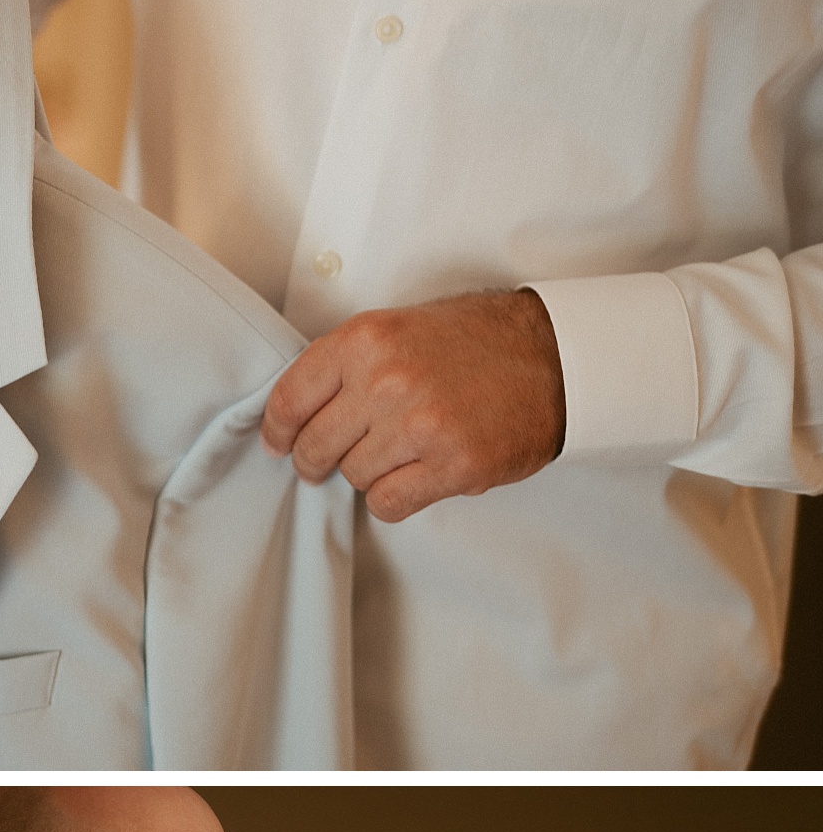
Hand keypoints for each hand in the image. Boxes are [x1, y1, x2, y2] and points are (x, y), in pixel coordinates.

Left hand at [261, 289, 565, 522]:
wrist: (554, 356)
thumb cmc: (478, 340)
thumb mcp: (402, 328)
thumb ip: (350, 364)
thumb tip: (300, 411)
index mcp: (366, 340)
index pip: (291, 398)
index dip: (277, 430)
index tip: (278, 443)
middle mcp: (386, 382)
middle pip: (316, 446)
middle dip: (314, 461)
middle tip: (322, 465)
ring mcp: (419, 427)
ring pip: (353, 477)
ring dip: (367, 474)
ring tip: (397, 454)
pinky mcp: (451, 466)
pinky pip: (389, 503)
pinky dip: (394, 498)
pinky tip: (414, 477)